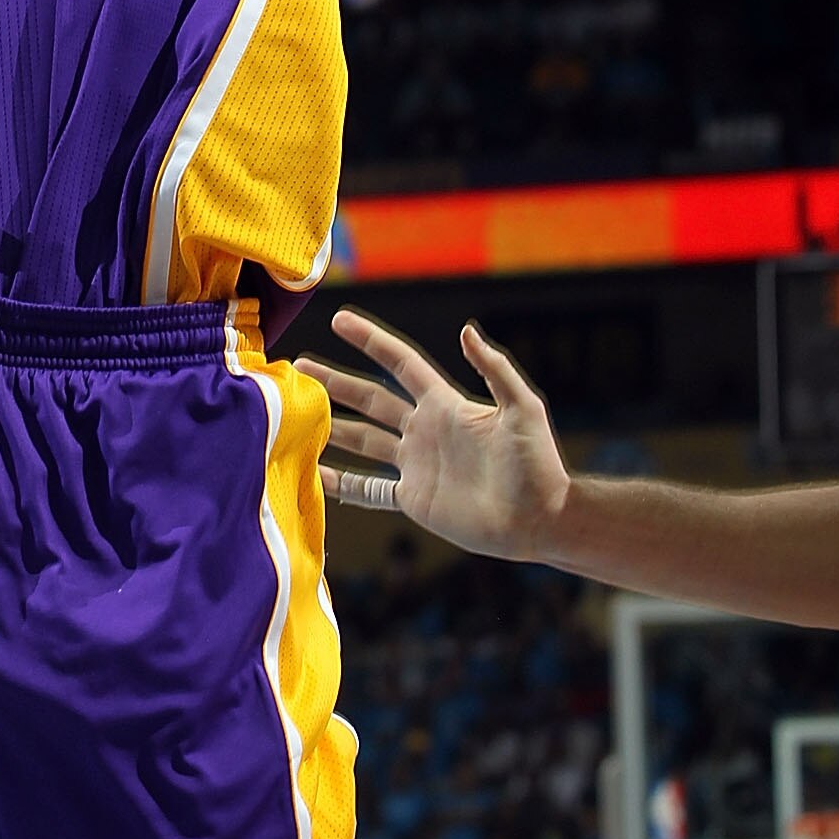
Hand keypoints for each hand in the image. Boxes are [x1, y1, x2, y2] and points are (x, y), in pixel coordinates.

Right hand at [295, 310, 572, 560]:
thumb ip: (495, 369)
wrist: (540, 518)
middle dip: (335, 382)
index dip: (371, 341)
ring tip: (298, 416)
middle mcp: (425, 430)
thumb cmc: (538, 462)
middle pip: (370, 399)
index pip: (400, 363)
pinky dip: (342, 484)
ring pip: (363, 440)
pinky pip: (370, 490)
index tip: (340, 320)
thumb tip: (467, 330)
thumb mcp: (523, 408)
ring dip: (331, 427)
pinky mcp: (414, 498)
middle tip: (299, 367)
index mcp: (445, 404)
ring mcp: (416, 464)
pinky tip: (315, 476)